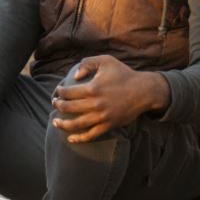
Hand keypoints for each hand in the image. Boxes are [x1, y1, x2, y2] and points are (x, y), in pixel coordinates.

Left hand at [51, 55, 170, 142]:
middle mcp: (96, 104)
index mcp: (92, 89)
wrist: (144, 91)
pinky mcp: (109, 125)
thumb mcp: (106, 61)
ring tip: (55, 122)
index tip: (58, 91)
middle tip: (55, 103)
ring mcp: (102, 116)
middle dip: (58, 105)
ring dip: (62, 124)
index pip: (67, 93)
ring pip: (77, 124)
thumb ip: (87, 63)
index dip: (59, 92)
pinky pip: (91, 135)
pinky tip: (70, 139)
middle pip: (68, 108)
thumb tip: (75, 76)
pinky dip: (80, 138)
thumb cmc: (124, 74)